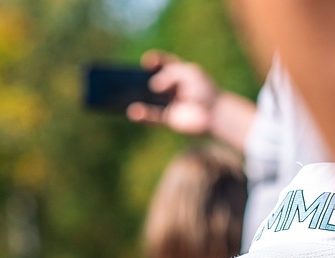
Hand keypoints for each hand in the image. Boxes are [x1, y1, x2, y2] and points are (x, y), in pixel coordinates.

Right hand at [127, 50, 255, 150]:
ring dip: (133, 98)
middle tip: (121, 77)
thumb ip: (171, 74)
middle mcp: (170, 88)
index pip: (162, 63)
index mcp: (177, 73)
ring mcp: (168, 104)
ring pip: (146, 99)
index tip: (147, 62)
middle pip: (148, 81)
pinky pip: (151, 117)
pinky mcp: (168, 120)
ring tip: (119, 95)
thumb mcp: (189, 73)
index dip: (153, 61)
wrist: (216, 114)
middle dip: (135, 79)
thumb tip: (153, 86)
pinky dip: (142, 115)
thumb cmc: (205, 90)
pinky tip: (132, 112)